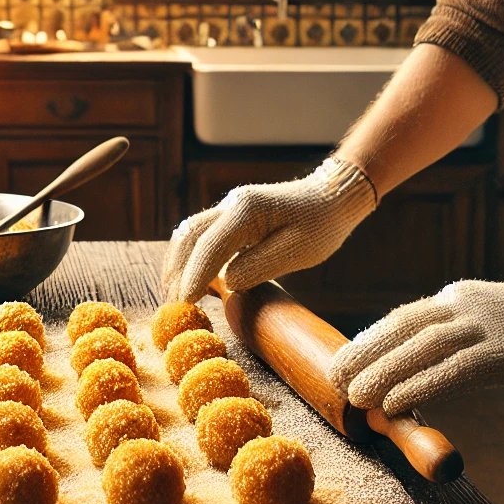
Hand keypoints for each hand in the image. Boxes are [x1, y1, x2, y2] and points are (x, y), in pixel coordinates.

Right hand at [161, 157, 377, 303]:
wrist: (332, 196)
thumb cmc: (321, 225)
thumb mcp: (298, 251)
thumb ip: (260, 266)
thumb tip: (227, 281)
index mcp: (247, 210)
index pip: (209, 247)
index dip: (193, 277)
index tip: (183, 304)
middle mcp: (231, 204)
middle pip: (189, 238)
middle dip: (177, 273)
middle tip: (171, 306)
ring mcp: (229, 206)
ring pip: (189, 234)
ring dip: (177, 264)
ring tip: (173, 294)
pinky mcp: (231, 214)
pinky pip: (199, 234)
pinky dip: (187, 256)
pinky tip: (185, 276)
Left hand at [326, 252, 503, 414]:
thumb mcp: (494, 320)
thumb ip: (461, 334)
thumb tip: (427, 361)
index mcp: (459, 298)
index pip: (402, 318)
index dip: (369, 340)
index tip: (344, 360)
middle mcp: (463, 306)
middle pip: (399, 328)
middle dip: (362, 354)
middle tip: (333, 379)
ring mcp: (484, 327)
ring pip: (418, 349)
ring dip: (381, 373)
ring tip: (353, 396)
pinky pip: (451, 370)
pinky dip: (417, 386)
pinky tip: (394, 403)